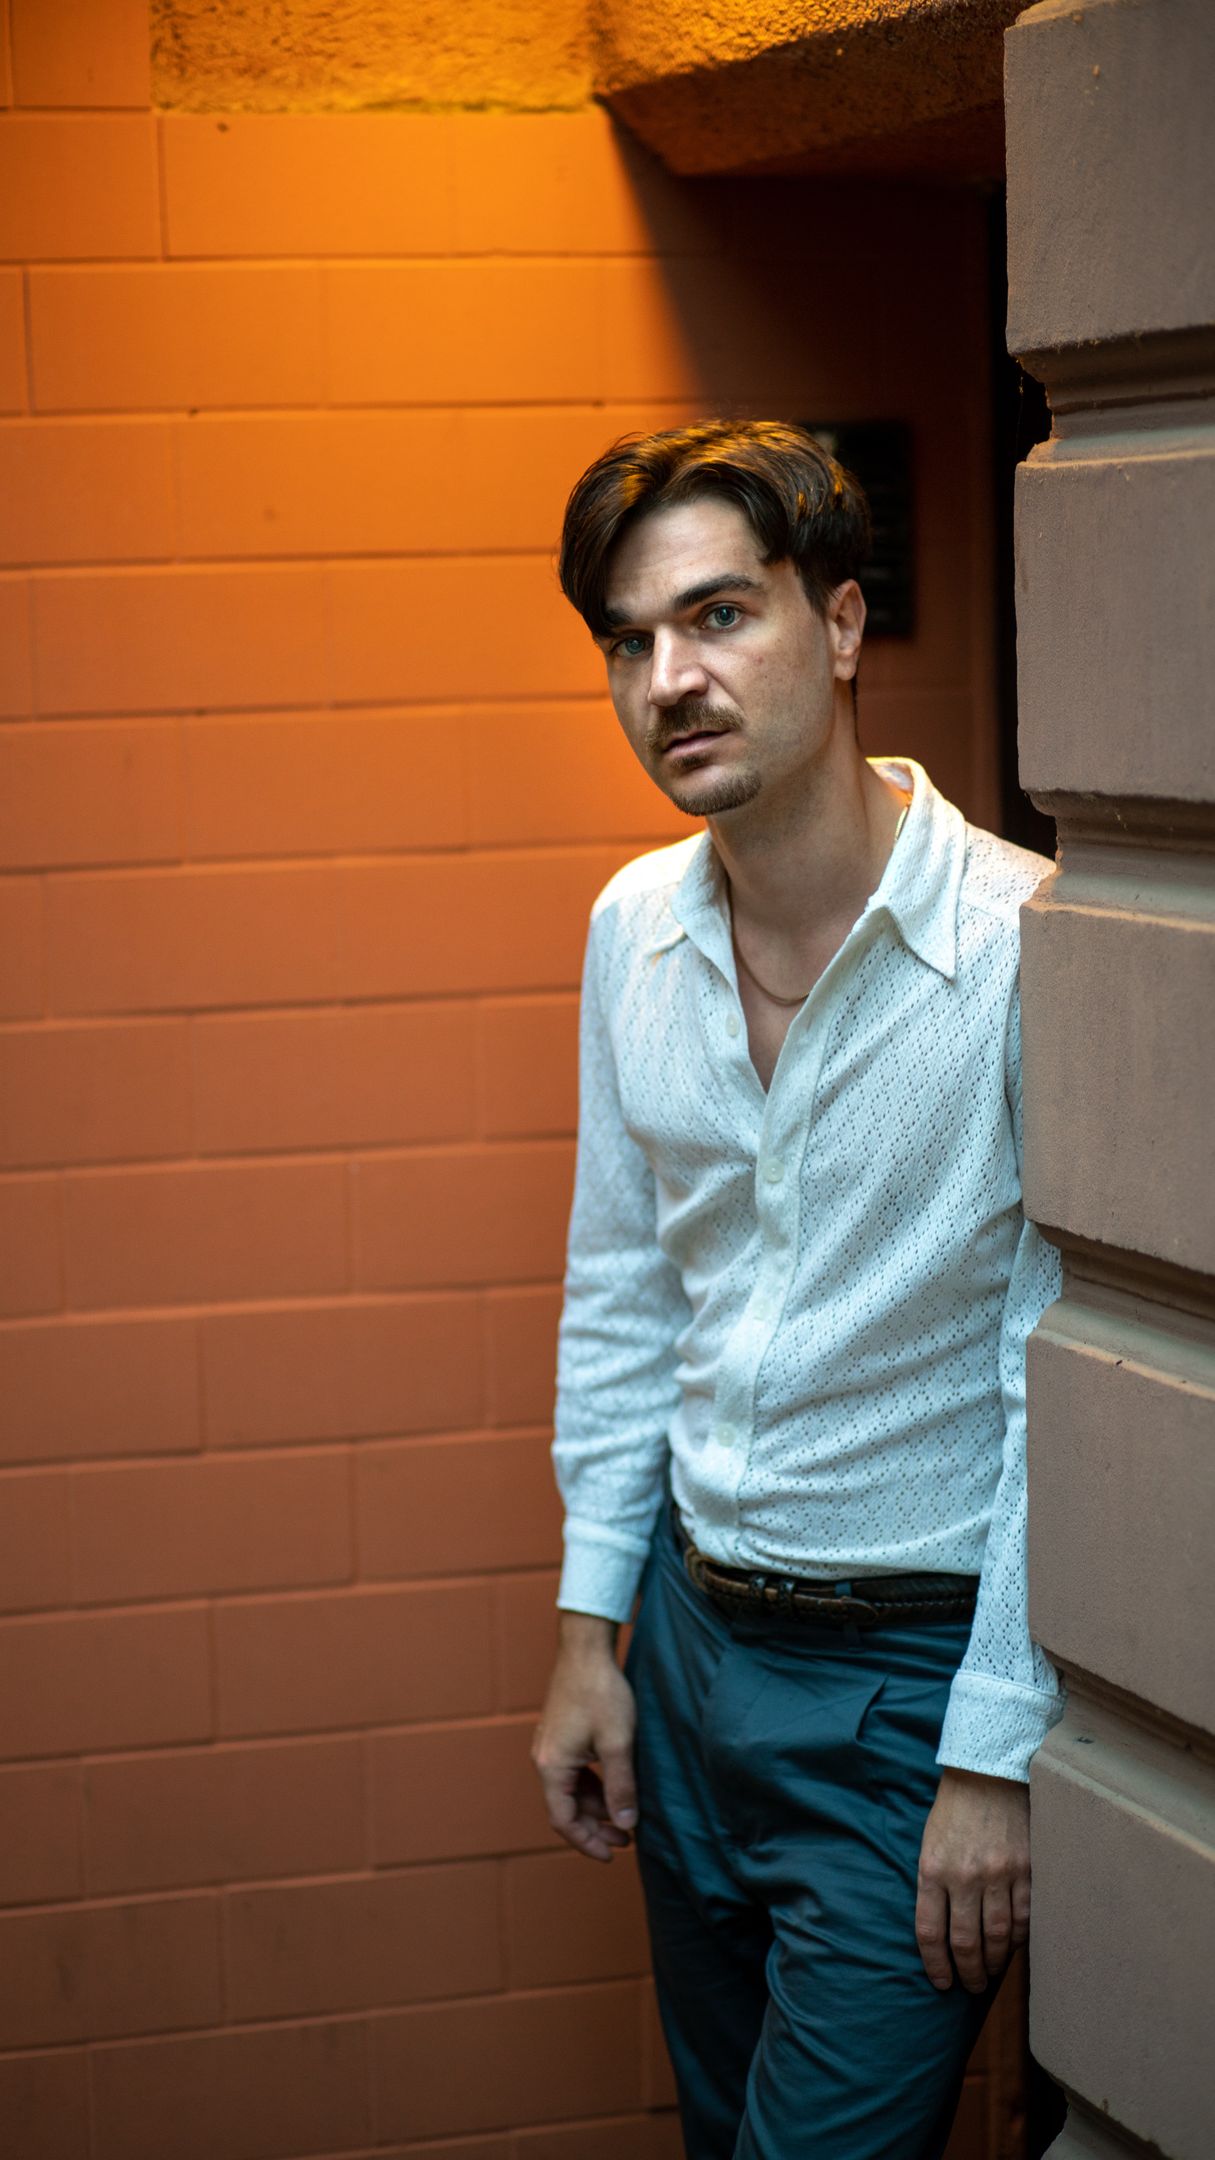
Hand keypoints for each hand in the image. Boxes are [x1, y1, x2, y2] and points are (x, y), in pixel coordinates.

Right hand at [531, 1613, 638, 1863]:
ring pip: (570, 1790)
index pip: (563, 1821)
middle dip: (595, 1827)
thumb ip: (622, 1787)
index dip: (587, 1843)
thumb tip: (626, 1824)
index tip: (613, 1855)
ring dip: (595, 1807)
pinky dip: (591, 1786)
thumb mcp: (618, 1743)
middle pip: (565, 1808)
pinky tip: (614, 1787)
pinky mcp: (559, 1734)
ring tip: (625, 1815)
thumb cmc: (601, 1692)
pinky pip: (572, 1773)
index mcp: (551, 1766)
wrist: (586, 1647)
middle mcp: (543, 1759)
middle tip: (627, 1838)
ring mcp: (550, 1746)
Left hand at [915, 1767, 1029, 1992]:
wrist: (988, 1772)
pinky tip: (1013, 1948)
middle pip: (966, 1943)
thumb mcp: (929, 1844)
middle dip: (968, 1973)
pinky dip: (1019, 1940)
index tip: (942, 1984)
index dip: (936, 1966)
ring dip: (995, 1963)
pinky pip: (1024, 1918)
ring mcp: (999, 1874)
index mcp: (933, 1869)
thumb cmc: (954, 1811)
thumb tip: (943, 1932)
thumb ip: (934, 1886)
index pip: (930, 1933)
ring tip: (991, 1974)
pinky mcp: (1027, 1870)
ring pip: (998, 1937)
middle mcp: (965, 1876)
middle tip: (971, 1986)